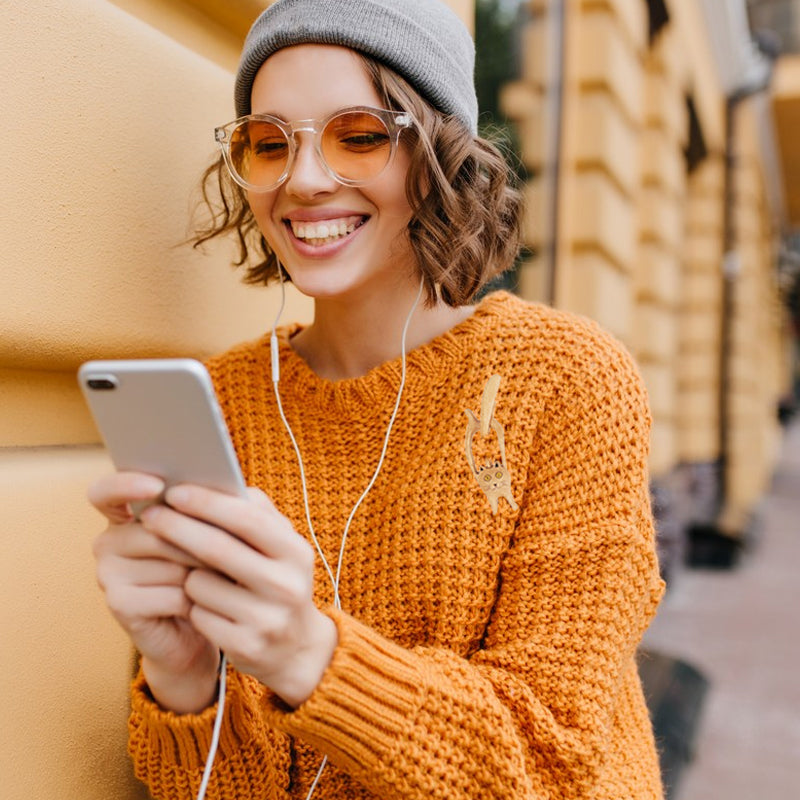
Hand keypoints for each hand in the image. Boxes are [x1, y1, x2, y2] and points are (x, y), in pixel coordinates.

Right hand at [90, 472, 220, 712]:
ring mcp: (108, 574)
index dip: (126, 485)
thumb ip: (211, 510)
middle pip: (157, 528)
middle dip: (201, 538)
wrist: (204, 625)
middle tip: (232, 549)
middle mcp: (108, 541)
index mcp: (126, 516)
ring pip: (168, 561)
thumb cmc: (210, 571)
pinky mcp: (120, 604)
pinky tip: (202, 604)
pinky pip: (171, 593)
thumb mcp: (213, 534)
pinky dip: (197, 599)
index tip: (157, 485)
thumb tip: (229, 493)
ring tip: (219, 578)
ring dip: (204, 570)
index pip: (106, 492)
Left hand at [139, 485, 337, 708]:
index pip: (247, 518)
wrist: (296, 648)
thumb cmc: (277, 581)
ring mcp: (267, 618)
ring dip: (187, 575)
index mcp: (295, 552)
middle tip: (151, 516)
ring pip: (200, 584)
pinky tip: (203, 606)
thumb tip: (218, 483)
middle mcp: (286, 585)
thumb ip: (256, 514)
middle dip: (178, 528)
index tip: (175, 491)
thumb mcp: (281, 548)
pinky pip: (197, 615)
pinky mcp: (245, 646)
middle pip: (217, 548)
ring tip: (196, 575)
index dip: (207, 503)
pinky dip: (193, 606)